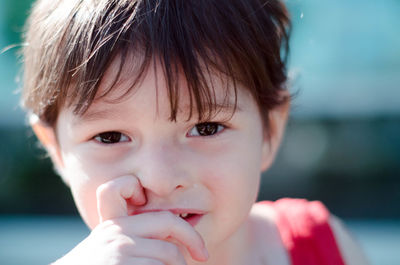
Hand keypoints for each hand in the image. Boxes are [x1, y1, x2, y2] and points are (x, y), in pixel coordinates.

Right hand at [52, 176, 208, 264]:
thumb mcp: (113, 247)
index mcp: (118, 223)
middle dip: (192, 241)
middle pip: (169, 229)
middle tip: (203, 257)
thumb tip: (178, 244)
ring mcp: (118, 250)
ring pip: (167, 255)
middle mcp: (118, 232)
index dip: (187, 230)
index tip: (196, 244)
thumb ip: (137, 237)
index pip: (162, 216)